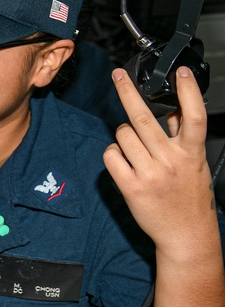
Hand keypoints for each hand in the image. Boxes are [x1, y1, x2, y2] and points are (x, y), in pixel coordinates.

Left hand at [103, 67, 216, 256]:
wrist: (186, 234)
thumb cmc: (190, 196)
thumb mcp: (195, 164)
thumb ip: (183, 136)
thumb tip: (174, 109)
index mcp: (191, 153)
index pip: (194, 116)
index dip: (189, 92)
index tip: (182, 72)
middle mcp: (171, 160)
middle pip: (144, 118)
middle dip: (127, 92)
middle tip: (118, 76)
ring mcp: (150, 174)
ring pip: (123, 135)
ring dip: (123, 135)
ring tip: (133, 148)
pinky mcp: (131, 187)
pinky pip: (111, 155)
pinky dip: (113, 153)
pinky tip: (123, 161)